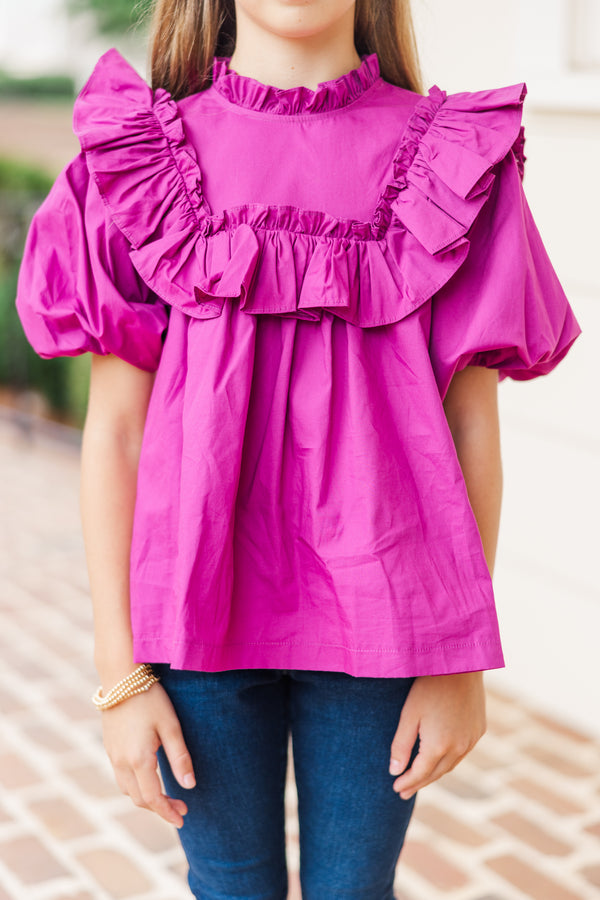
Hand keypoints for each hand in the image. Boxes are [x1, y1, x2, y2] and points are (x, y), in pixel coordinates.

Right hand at [101, 682, 195, 827]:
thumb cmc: (150, 698)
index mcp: (139, 759)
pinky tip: (149, 778)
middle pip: (139, 799)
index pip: (153, 798)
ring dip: (146, 799)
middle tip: (181, 807)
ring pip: (127, 790)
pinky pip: (121, 777)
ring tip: (166, 797)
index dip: (168, 812)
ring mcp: (112, 755)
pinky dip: (135, 786)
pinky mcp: (109, 747)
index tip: (183, 817)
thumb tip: (190, 786)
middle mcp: (121, 762)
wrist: (121, 677)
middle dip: (160, 808)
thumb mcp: (171, 726)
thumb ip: (180, 757)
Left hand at [389, 671, 485, 799]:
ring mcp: (472, 740)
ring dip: (435, 773)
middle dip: (419, 783)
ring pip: (451, 765)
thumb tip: (394, 771)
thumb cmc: (429, 686)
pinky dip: (448, 760)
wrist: (461, 664)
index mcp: (438, 746)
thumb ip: (401, 745)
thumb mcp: (409, 714)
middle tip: (404, 791)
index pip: (420, 774)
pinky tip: (440, 758)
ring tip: (420, 778)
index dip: (407, 782)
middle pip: (436, 773)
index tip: (395, 788)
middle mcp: (459, 748)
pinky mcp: (479, 730)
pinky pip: (462, 752)